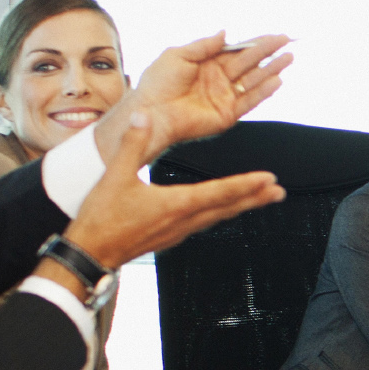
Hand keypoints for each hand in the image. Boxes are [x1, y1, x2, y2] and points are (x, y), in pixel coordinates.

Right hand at [62, 107, 284, 269]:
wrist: (89, 254)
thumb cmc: (101, 219)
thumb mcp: (115, 176)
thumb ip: (132, 143)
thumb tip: (143, 115)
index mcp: (176, 205)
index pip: (220, 193)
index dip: (246, 185)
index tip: (269, 179)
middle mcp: (183, 221)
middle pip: (227, 207)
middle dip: (255, 198)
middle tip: (279, 191)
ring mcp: (178, 232)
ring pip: (217, 217)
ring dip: (240, 207)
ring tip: (259, 199)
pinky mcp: (170, 237)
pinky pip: (203, 223)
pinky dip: (219, 214)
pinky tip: (221, 210)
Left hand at [91, 33, 294, 160]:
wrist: (151, 112)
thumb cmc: (157, 84)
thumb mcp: (178, 54)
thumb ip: (204, 44)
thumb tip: (225, 32)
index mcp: (206, 63)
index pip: (236, 50)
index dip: (254, 42)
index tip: (273, 35)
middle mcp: (218, 79)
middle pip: (249, 63)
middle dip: (268, 52)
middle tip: (286, 42)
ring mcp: (224, 96)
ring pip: (253, 80)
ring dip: (271, 69)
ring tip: (288, 58)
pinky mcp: (227, 114)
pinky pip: (249, 101)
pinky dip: (263, 91)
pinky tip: (276, 81)